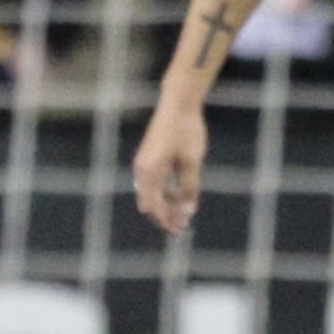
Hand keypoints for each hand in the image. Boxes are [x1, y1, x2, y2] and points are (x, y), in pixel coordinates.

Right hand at [131, 95, 208, 234]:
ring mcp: (146, 164)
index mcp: (148, 171)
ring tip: (183, 215)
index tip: (179, 229)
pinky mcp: (152, 158)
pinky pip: (157, 182)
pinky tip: (180, 197)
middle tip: (181, 228)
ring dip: (167, 204)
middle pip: (151, 201)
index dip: (166, 219)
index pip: (154, 205)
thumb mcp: (191, 162)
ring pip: (154, 192)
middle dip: (166, 215)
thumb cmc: (186, 131)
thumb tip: (188, 212)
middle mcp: (142, 170)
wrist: (178, 104)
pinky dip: (167, 192)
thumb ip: (189, 187)